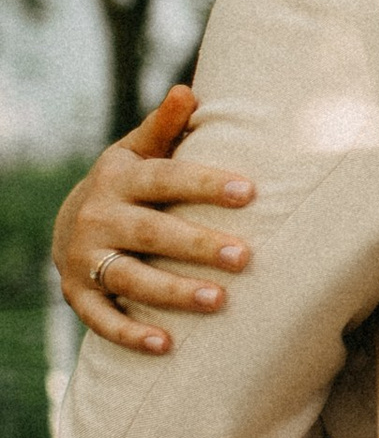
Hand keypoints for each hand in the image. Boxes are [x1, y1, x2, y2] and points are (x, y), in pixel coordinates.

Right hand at [51, 88, 258, 352]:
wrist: (69, 224)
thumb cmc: (129, 185)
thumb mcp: (139, 152)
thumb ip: (165, 128)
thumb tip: (189, 91)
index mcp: (120, 178)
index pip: (165, 178)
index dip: (205, 183)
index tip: (250, 191)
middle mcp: (98, 217)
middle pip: (152, 232)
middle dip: (198, 245)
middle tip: (245, 256)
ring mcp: (85, 258)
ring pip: (131, 278)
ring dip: (174, 292)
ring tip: (219, 301)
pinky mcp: (78, 295)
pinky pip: (103, 318)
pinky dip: (131, 333)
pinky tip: (166, 345)